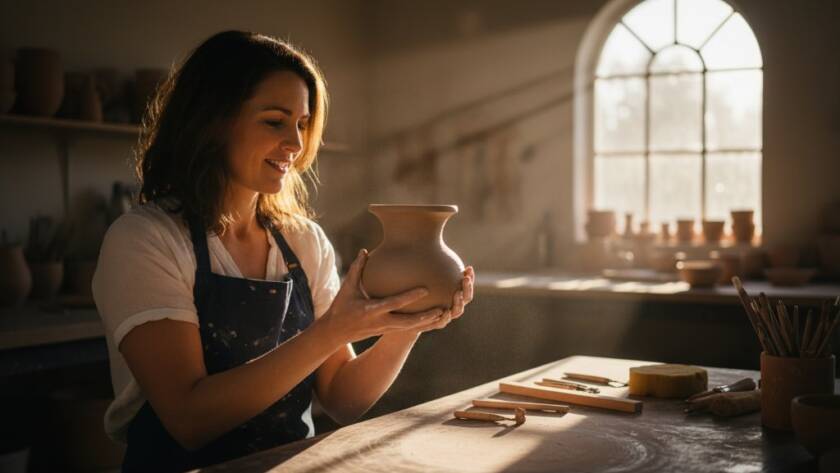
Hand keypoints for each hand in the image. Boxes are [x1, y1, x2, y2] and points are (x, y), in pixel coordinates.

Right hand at [319, 249, 444, 345]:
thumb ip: (357, 269)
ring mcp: (385, 329)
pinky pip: (407, 330)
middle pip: (407, 322)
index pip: (394, 304)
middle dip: (425, 317)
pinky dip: (420, 326)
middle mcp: (380, 322)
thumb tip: (364, 251)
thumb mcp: (346, 288)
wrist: (336, 331)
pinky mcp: (387, 331)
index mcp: (371, 310)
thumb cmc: (341, 307)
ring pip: (410, 328)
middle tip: (442, 309)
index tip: (425, 290)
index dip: (410, 297)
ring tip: (444, 314)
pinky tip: (433, 319)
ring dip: (427, 323)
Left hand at [405, 265, 474, 333]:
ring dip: (459, 302)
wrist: (407, 316)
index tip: (468, 268)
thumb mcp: (422, 277)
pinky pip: (442, 322)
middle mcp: (451, 305)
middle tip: (465, 279)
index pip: (465, 285)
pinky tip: (444, 311)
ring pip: (457, 311)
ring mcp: (445, 316)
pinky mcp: (434, 324)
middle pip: (466, 298)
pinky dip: (445, 317)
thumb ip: (428, 263)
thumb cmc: (417, 293)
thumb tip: (426, 243)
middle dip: (467, 288)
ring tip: (457, 293)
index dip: (470, 278)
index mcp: (452, 294)